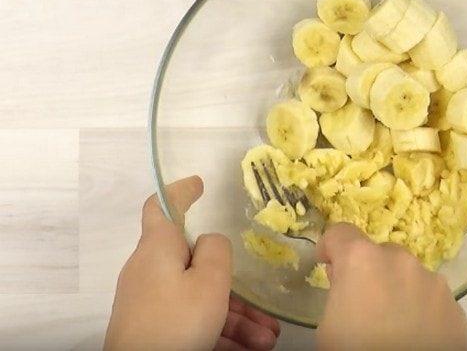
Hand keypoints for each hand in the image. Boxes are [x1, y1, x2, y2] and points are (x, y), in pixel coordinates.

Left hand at [104, 176, 279, 350]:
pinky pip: (192, 322)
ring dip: (236, 318)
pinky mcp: (152, 330)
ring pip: (200, 300)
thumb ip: (216, 251)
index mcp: (158, 248)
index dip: (180, 192)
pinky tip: (248, 348)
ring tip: (266, 339)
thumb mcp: (209, 282)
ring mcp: (149, 304)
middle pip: (196, 268)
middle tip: (265, 311)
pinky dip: (220, 332)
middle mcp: (150, 271)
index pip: (162, 206)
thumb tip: (210, 241)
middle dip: (235, 290)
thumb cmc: (176, 323)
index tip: (199, 184)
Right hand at [316, 223, 466, 350]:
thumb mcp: (327, 328)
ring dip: (397, 290)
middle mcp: (402, 261)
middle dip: (368, 272)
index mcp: (363, 260)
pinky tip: (415, 337)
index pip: (340, 232)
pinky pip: (432, 299)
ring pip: (409, 275)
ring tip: (391, 325)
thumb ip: (337, 292)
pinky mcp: (456, 307)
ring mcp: (434, 283)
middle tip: (360, 305)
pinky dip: (421, 310)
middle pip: (379, 253)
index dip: (330, 249)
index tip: (328, 267)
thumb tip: (346, 281)